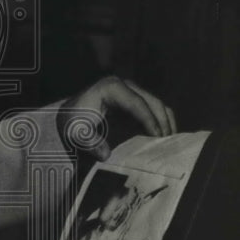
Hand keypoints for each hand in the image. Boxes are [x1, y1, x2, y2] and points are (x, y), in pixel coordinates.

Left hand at [59, 76, 176, 160]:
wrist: (68, 116)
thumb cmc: (72, 122)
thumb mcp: (75, 132)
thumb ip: (89, 142)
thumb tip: (105, 155)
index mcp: (111, 87)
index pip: (136, 103)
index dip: (149, 120)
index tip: (157, 137)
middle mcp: (124, 85)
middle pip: (152, 102)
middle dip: (162, 122)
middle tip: (169, 144)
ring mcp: (131, 91)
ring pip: (157, 105)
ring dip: (165, 122)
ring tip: (170, 143)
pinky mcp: (134, 100)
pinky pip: (153, 110)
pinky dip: (160, 122)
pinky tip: (163, 139)